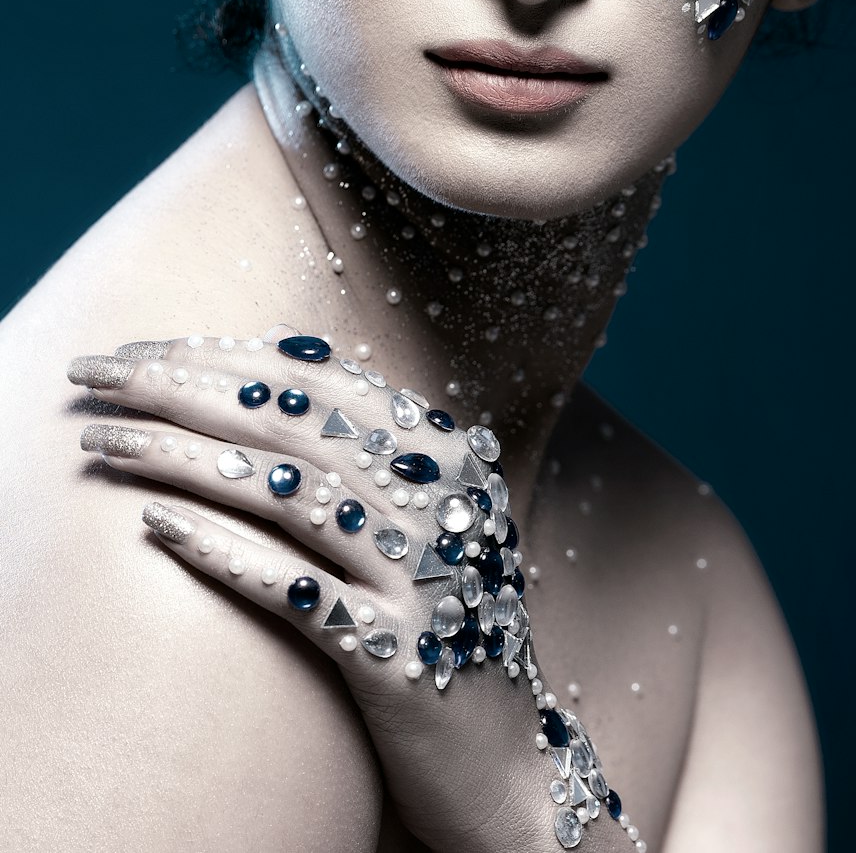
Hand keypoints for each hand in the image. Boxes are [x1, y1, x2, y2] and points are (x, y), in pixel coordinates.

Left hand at [67, 330, 626, 852]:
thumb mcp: (425, 516)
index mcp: (445, 450)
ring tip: (104, 444)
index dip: (220, 355)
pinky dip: (221, 551)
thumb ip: (364, 447)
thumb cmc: (442, 618)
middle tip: (98, 376)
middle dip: (181, 388)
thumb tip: (254, 371)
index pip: (317, 376)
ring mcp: (421, 575)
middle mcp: (439, 499)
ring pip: (285, 491)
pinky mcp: (397, 654)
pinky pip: (294, 589)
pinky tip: (155, 526)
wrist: (505, 757)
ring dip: (181, 459)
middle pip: (290, 420)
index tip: (139, 350)